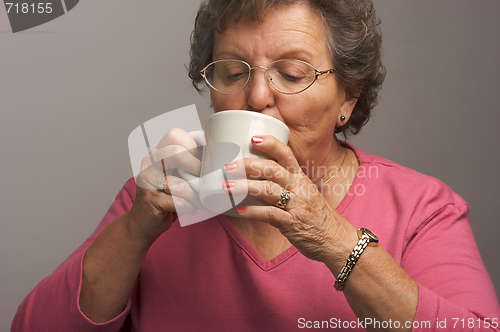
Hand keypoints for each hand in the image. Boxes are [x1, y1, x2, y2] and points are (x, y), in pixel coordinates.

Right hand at [128, 128, 202, 240]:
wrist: (144, 221)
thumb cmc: (168, 196)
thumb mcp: (178, 174)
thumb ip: (189, 162)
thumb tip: (220, 153)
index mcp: (158, 152)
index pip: (175, 134)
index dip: (193, 146)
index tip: (200, 161)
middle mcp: (149, 162)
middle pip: (177, 153)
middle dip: (196, 168)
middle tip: (203, 181)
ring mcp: (147, 180)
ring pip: (180, 183)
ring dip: (196, 195)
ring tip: (201, 201)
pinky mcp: (150, 199)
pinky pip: (177, 202)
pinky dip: (190, 207)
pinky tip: (192, 209)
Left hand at [223, 135, 356, 267]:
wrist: (337, 240)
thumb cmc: (318, 217)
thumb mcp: (305, 194)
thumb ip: (286, 184)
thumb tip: (259, 178)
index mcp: (301, 179)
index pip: (287, 154)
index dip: (271, 144)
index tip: (253, 138)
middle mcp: (299, 189)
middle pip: (273, 170)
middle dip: (249, 165)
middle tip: (229, 165)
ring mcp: (296, 205)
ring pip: (268, 190)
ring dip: (245, 187)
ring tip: (227, 186)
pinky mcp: (292, 223)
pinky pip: (270, 215)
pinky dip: (253, 212)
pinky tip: (240, 210)